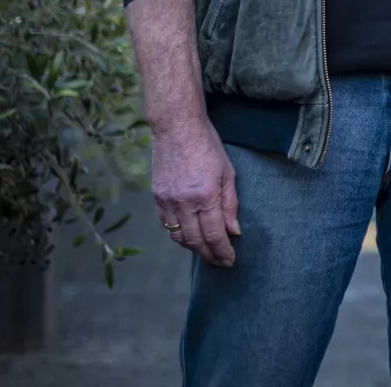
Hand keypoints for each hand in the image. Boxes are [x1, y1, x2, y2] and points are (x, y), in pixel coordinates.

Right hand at [152, 115, 240, 266]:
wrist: (176, 128)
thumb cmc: (207, 145)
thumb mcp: (228, 172)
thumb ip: (230, 204)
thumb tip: (234, 231)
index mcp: (205, 196)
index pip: (214, 235)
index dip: (223, 252)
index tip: (230, 260)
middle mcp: (184, 203)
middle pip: (196, 241)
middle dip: (210, 255)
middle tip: (221, 262)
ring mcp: (167, 202)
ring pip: (179, 237)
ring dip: (193, 249)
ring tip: (207, 252)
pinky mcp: (157, 198)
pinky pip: (167, 226)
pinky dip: (179, 236)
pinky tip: (189, 237)